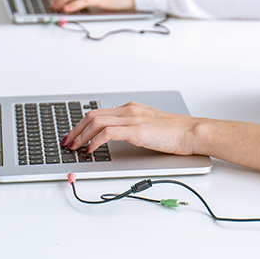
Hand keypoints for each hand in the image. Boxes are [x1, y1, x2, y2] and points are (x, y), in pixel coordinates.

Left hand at [62, 102, 200, 156]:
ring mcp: (132, 119)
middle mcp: (129, 110)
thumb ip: (133, 127)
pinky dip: (95, 141)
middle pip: (92, 115)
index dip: (81, 124)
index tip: (73, 135)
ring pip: (96, 122)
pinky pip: (108, 133)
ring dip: (81, 136)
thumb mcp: (149, 126)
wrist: (192, 132)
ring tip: (74, 148)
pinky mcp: (136, 130)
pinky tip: (91, 150)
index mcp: (131, 108)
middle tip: (67, 142)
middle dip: (76, 130)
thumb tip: (117, 137)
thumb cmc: (175, 132)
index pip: (98, 112)